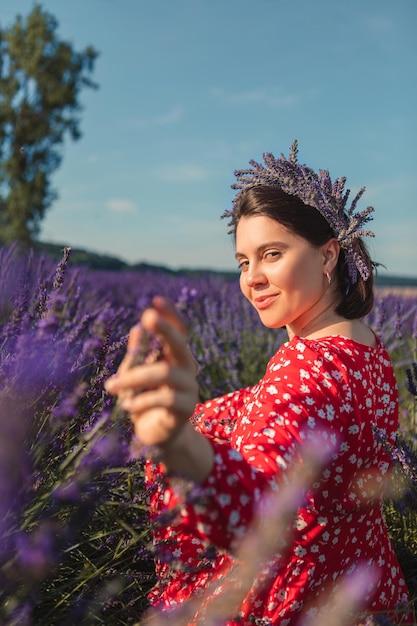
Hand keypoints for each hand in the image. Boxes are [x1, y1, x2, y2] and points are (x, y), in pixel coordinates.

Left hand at [105, 297, 198, 447]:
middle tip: (147, 317)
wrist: (156, 437)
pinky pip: (163, 398)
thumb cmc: (144, 401)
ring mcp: (189, 388)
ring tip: (111, 386)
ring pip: (164, 372)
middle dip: (164, 328)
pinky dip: (141, 400)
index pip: (179, 330)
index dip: (170, 314)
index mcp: (175, 357)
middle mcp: (187, 369)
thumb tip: (137, 328)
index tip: (155, 300)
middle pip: (181, 344)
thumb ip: (137, 354)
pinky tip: (127, 406)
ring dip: (133, 377)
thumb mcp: (135, 375)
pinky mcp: (186, 409)